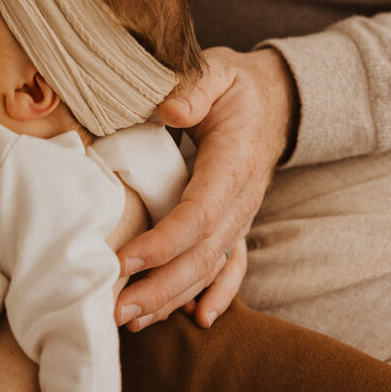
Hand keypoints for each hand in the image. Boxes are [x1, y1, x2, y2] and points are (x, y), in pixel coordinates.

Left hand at [115, 47, 296, 329]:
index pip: (199, 213)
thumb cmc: (235, 85)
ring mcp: (241, 215)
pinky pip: (231, 266)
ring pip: (210, 267)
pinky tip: (198, 320)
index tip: (123, 260)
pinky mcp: (236, 223)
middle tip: (116, 310)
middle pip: (203, 254)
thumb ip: (196, 87)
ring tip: (132, 320)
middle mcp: (242, 198)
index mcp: (233, 162)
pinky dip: (218, 294)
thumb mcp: (218, 71)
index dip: (163, 242)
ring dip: (174, 298)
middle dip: (160, 287)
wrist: (274, 100)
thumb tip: (171, 110)